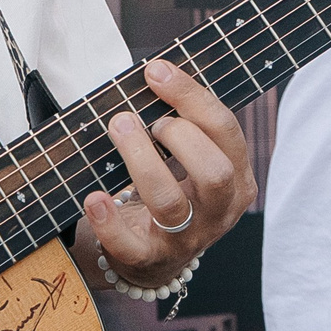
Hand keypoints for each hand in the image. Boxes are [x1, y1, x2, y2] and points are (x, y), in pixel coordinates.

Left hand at [81, 59, 253, 287]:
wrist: (154, 259)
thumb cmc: (173, 192)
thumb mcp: (191, 161)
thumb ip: (184, 124)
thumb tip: (155, 74)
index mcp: (236, 178)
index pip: (225, 131)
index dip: (191, 96)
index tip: (156, 71)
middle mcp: (218, 212)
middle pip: (214, 172)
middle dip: (179, 135)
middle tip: (148, 121)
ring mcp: (185, 239)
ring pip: (171, 203)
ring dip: (142, 160)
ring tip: (119, 128)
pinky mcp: (148, 259)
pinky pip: (130, 245)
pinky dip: (109, 221)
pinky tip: (94, 196)